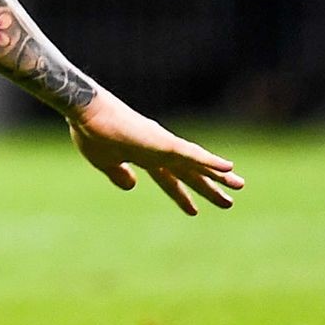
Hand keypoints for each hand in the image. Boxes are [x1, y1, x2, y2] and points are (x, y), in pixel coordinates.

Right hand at [68, 94, 241, 215]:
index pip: (169, 179)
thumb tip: (132, 185)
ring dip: (217, 174)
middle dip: (208, 186)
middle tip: (230, 201)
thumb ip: (119, 174)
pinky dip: (209, 160)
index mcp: (143, 157)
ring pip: (196, 163)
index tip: (194, 211)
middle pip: (188, 172)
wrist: (85, 113)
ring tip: (239, 184)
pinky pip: (191, 153)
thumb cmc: (90, 132)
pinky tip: (226, 165)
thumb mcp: (104, 162)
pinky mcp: (162, 142)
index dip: (181, 195)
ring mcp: (161, 145)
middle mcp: (157, 151)